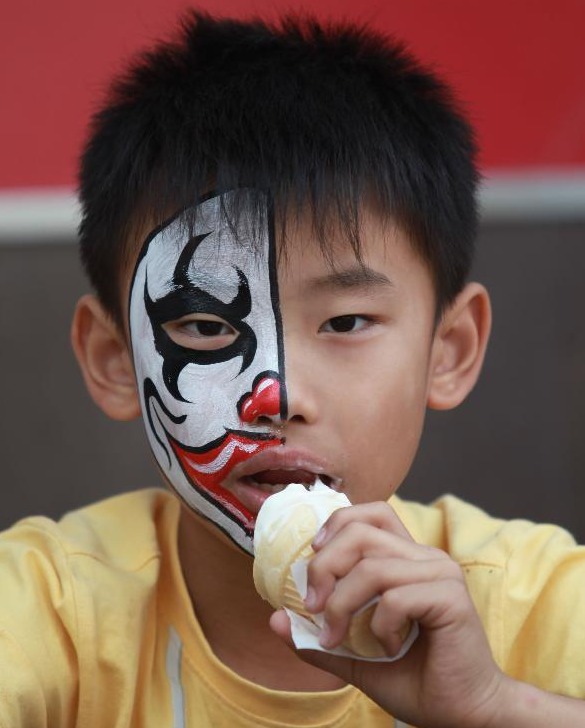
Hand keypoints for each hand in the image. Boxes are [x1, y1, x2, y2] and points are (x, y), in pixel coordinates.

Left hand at [270, 501, 506, 727]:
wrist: (462, 715)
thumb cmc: (414, 679)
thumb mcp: (354, 657)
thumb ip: (317, 638)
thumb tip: (274, 618)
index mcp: (407, 559)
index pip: (373, 512)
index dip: (338, 522)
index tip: (313, 555)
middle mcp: (425, 558)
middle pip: (362, 532)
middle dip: (325, 566)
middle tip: (311, 606)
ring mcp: (441, 574)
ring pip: (373, 567)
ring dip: (343, 605)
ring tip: (339, 637)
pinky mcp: (451, 599)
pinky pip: (397, 598)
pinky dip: (379, 626)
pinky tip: (388, 647)